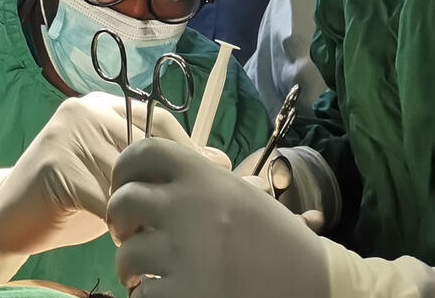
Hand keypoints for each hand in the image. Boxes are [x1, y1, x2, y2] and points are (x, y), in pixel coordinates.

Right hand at [0, 92, 225, 283]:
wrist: (7, 214)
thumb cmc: (70, 198)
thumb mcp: (119, 177)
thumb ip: (159, 166)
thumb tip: (222, 160)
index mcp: (106, 106)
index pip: (162, 125)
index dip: (186, 161)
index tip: (202, 195)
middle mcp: (88, 110)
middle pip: (148, 149)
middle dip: (168, 189)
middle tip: (185, 223)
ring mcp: (68, 133)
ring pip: (127, 179)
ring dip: (144, 212)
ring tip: (157, 238)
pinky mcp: (54, 164)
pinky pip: (101, 198)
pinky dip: (117, 223)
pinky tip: (123, 241)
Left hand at [107, 138, 328, 297]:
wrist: (314, 284)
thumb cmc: (278, 239)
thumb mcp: (239, 194)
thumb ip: (197, 179)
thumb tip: (146, 173)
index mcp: (205, 177)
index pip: (144, 151)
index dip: (125, 169)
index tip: (127, 187)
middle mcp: (189, 206)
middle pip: (123, 201)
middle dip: (120, 222)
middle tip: (130, 235)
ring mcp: (185, 252)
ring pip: (126, 255)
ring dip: (130, 267)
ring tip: (144, 273)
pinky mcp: (184, 295)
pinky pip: (142, 295)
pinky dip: (147, 297)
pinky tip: (165, 294)